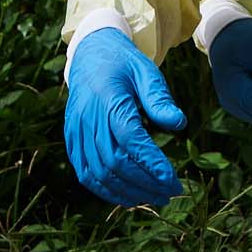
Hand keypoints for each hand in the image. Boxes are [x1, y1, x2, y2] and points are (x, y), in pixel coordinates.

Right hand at [63, 28, 186, 205]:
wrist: (90, 53)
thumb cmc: (123, 63)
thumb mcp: (146, 71)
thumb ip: (159, 98)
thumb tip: (180, 124)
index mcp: (108, 98)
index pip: (130, 140)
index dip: (151, 163)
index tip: (172, 180)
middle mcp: (88, 118)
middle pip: (115, 162)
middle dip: (144, 183)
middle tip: (169, 193)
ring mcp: (76, 130)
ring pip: (98, 173)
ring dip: (125, 192)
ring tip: (152, 198)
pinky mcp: (71, 138)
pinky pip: (84, 172)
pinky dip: (104, 188)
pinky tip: (125, 195)